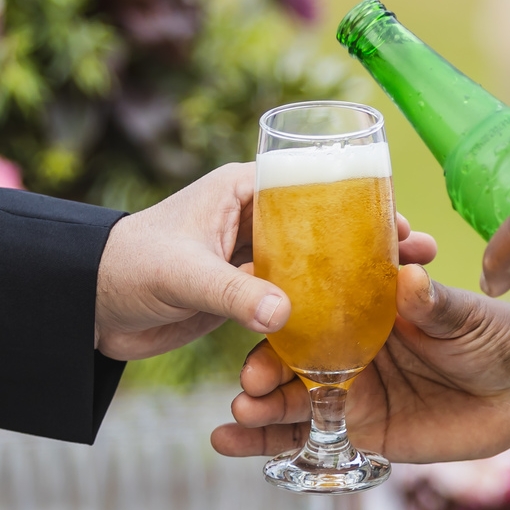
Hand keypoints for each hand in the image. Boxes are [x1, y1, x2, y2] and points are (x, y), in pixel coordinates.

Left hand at [94, 162, 436, 361]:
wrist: (87, 307)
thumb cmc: (126, 268)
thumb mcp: (183, 275)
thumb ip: (232, 292)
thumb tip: (285, 314)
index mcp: (241, 190)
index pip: (313, 186)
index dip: (360, 202)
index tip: (400, 222)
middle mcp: (252, 218)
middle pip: (326, 224)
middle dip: (373, 238)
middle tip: (421, 253)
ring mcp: (250, 257)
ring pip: (316, 264)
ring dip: (356, 275)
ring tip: (406, 289)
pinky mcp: (244, 293)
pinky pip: (295, 298)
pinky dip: (324, 307)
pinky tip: (361, 323)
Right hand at [213, 265, 509, 464]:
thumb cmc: (492, 336)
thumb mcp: (462, 315)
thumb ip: (431, 304)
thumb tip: (408, 276)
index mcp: (364, 308)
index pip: (312, 309)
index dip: (283, 318)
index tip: (260, 326)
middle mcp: (347, 347)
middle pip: (290, 357)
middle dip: (262, 372)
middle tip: (247, 388)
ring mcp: (350, 391)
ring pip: (289, 399)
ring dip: (257, 409)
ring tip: (235, 420)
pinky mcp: (360, 431)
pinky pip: (308, 438)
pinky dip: (268, 443)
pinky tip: (231, 444)